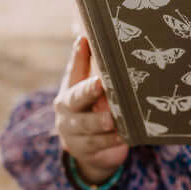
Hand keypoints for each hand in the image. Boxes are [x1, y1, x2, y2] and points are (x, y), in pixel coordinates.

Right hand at [53, 36, 128, 183]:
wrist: (88, 152)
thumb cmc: (92, 113)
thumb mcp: (89, 92)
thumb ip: (91, 69)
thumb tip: (93, 37)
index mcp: (69, 91)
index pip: (73, 70)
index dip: (78, 56)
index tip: (85, 41)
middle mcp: (66, 111)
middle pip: (76, 98)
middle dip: (89, 91)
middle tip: (100, 84)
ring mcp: (73, 132)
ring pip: (87, 126)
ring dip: (100, 121)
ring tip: (113, 119)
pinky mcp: (84, 150)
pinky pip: (98, 145)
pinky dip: (111, 140)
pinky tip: (123, 136)